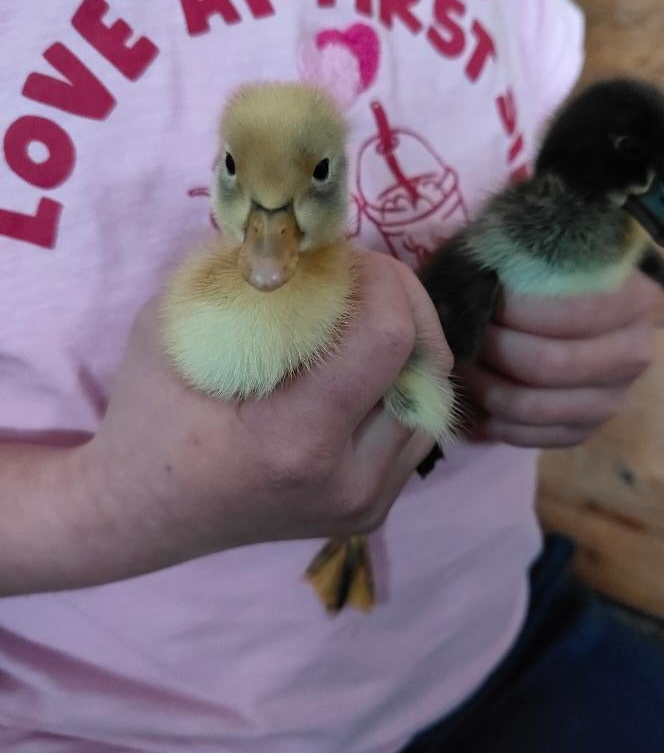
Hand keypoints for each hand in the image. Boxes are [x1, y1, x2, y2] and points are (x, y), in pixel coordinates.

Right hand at [53, 250, 450, 588]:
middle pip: (427, 365)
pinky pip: (414, 430)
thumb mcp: (175, 328)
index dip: (384, 281)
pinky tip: (359, 371)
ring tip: (359, 324)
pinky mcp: (372, 511)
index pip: (389, 338)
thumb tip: (315, 236)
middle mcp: (347, 482)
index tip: (347, 261)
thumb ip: (245, 276)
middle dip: (402, 304)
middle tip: (359, 281)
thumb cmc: (149, 416)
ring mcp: (366, 505)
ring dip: (407, 347)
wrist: (142, 515)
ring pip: (432, 400)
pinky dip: (399, 389)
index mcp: (296, 439)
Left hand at [460, 271, 659, 448]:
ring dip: (484, 387)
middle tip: (459, 334)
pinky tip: (475, 396)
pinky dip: (492, 421)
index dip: (513, 309)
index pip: (569, 313)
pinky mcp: (586, 429)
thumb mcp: (536, 241)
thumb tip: (473, 280)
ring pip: (533, 407)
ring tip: (460, 363)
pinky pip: (531, 437)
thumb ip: (515, 252)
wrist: (570, 297)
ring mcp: (613, 398)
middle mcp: (635, 353)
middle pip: (547, 364)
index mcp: (635, 298)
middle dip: (491, 350)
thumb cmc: (543, 265)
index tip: (479, 295)